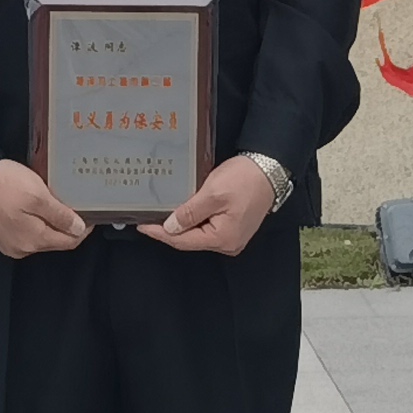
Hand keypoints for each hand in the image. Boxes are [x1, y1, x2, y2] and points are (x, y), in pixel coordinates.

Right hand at [0, 157, 93, 258]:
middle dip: (67, 224)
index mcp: (33, 240)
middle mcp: (21, 248)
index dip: (83, 228)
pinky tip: (36, 205)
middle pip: (55, 240)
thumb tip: (78, 229)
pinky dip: (37, 221)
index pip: (69, 242)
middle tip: (73, 203)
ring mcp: (9, 243)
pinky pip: (27, 232)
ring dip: (52, 222)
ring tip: (55, 201)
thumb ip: (59, 215)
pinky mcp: (1, 234)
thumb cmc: (2, 183)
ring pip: (41, 236)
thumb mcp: (37, 195)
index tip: (90, 212)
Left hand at [142, 155, 277, 257]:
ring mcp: (232, 237)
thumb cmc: (244, 179)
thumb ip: (190, 213)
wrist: (269, 169)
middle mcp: (228, 243)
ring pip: (199, 234)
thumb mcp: (212, 193)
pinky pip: (208, 228)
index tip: (142, 226)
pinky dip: (194, 220)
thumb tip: (170, 227)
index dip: (160, 233)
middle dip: (169, 229)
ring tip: (162, 212)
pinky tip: (184, 210)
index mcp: (223, 238)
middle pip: (190, 240)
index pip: (182, 241)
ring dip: (182, 224)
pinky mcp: (234, 227)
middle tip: (148, 217)